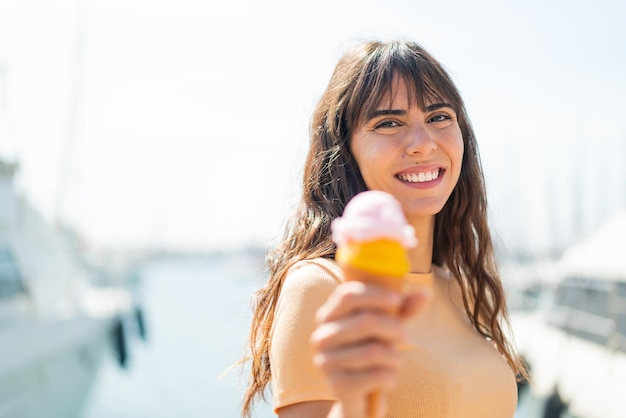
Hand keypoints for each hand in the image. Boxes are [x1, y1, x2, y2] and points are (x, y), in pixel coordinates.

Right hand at [310, 280, 429, 417]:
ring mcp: (326, 361)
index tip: (398, 300)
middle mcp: (321, 336)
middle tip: (405, 337)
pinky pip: (376, 376)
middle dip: (394, 328)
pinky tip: (388, 380)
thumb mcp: (387, 326)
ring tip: (396, 361)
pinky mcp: (338, 385)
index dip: (376, 294)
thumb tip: (425, 293)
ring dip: (395, 358)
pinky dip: (391, 377)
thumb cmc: (372, 350)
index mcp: (328, 315)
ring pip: (374, 352)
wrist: (360, 395)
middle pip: (365, 322)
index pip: (348, 294)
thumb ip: (403, 309)